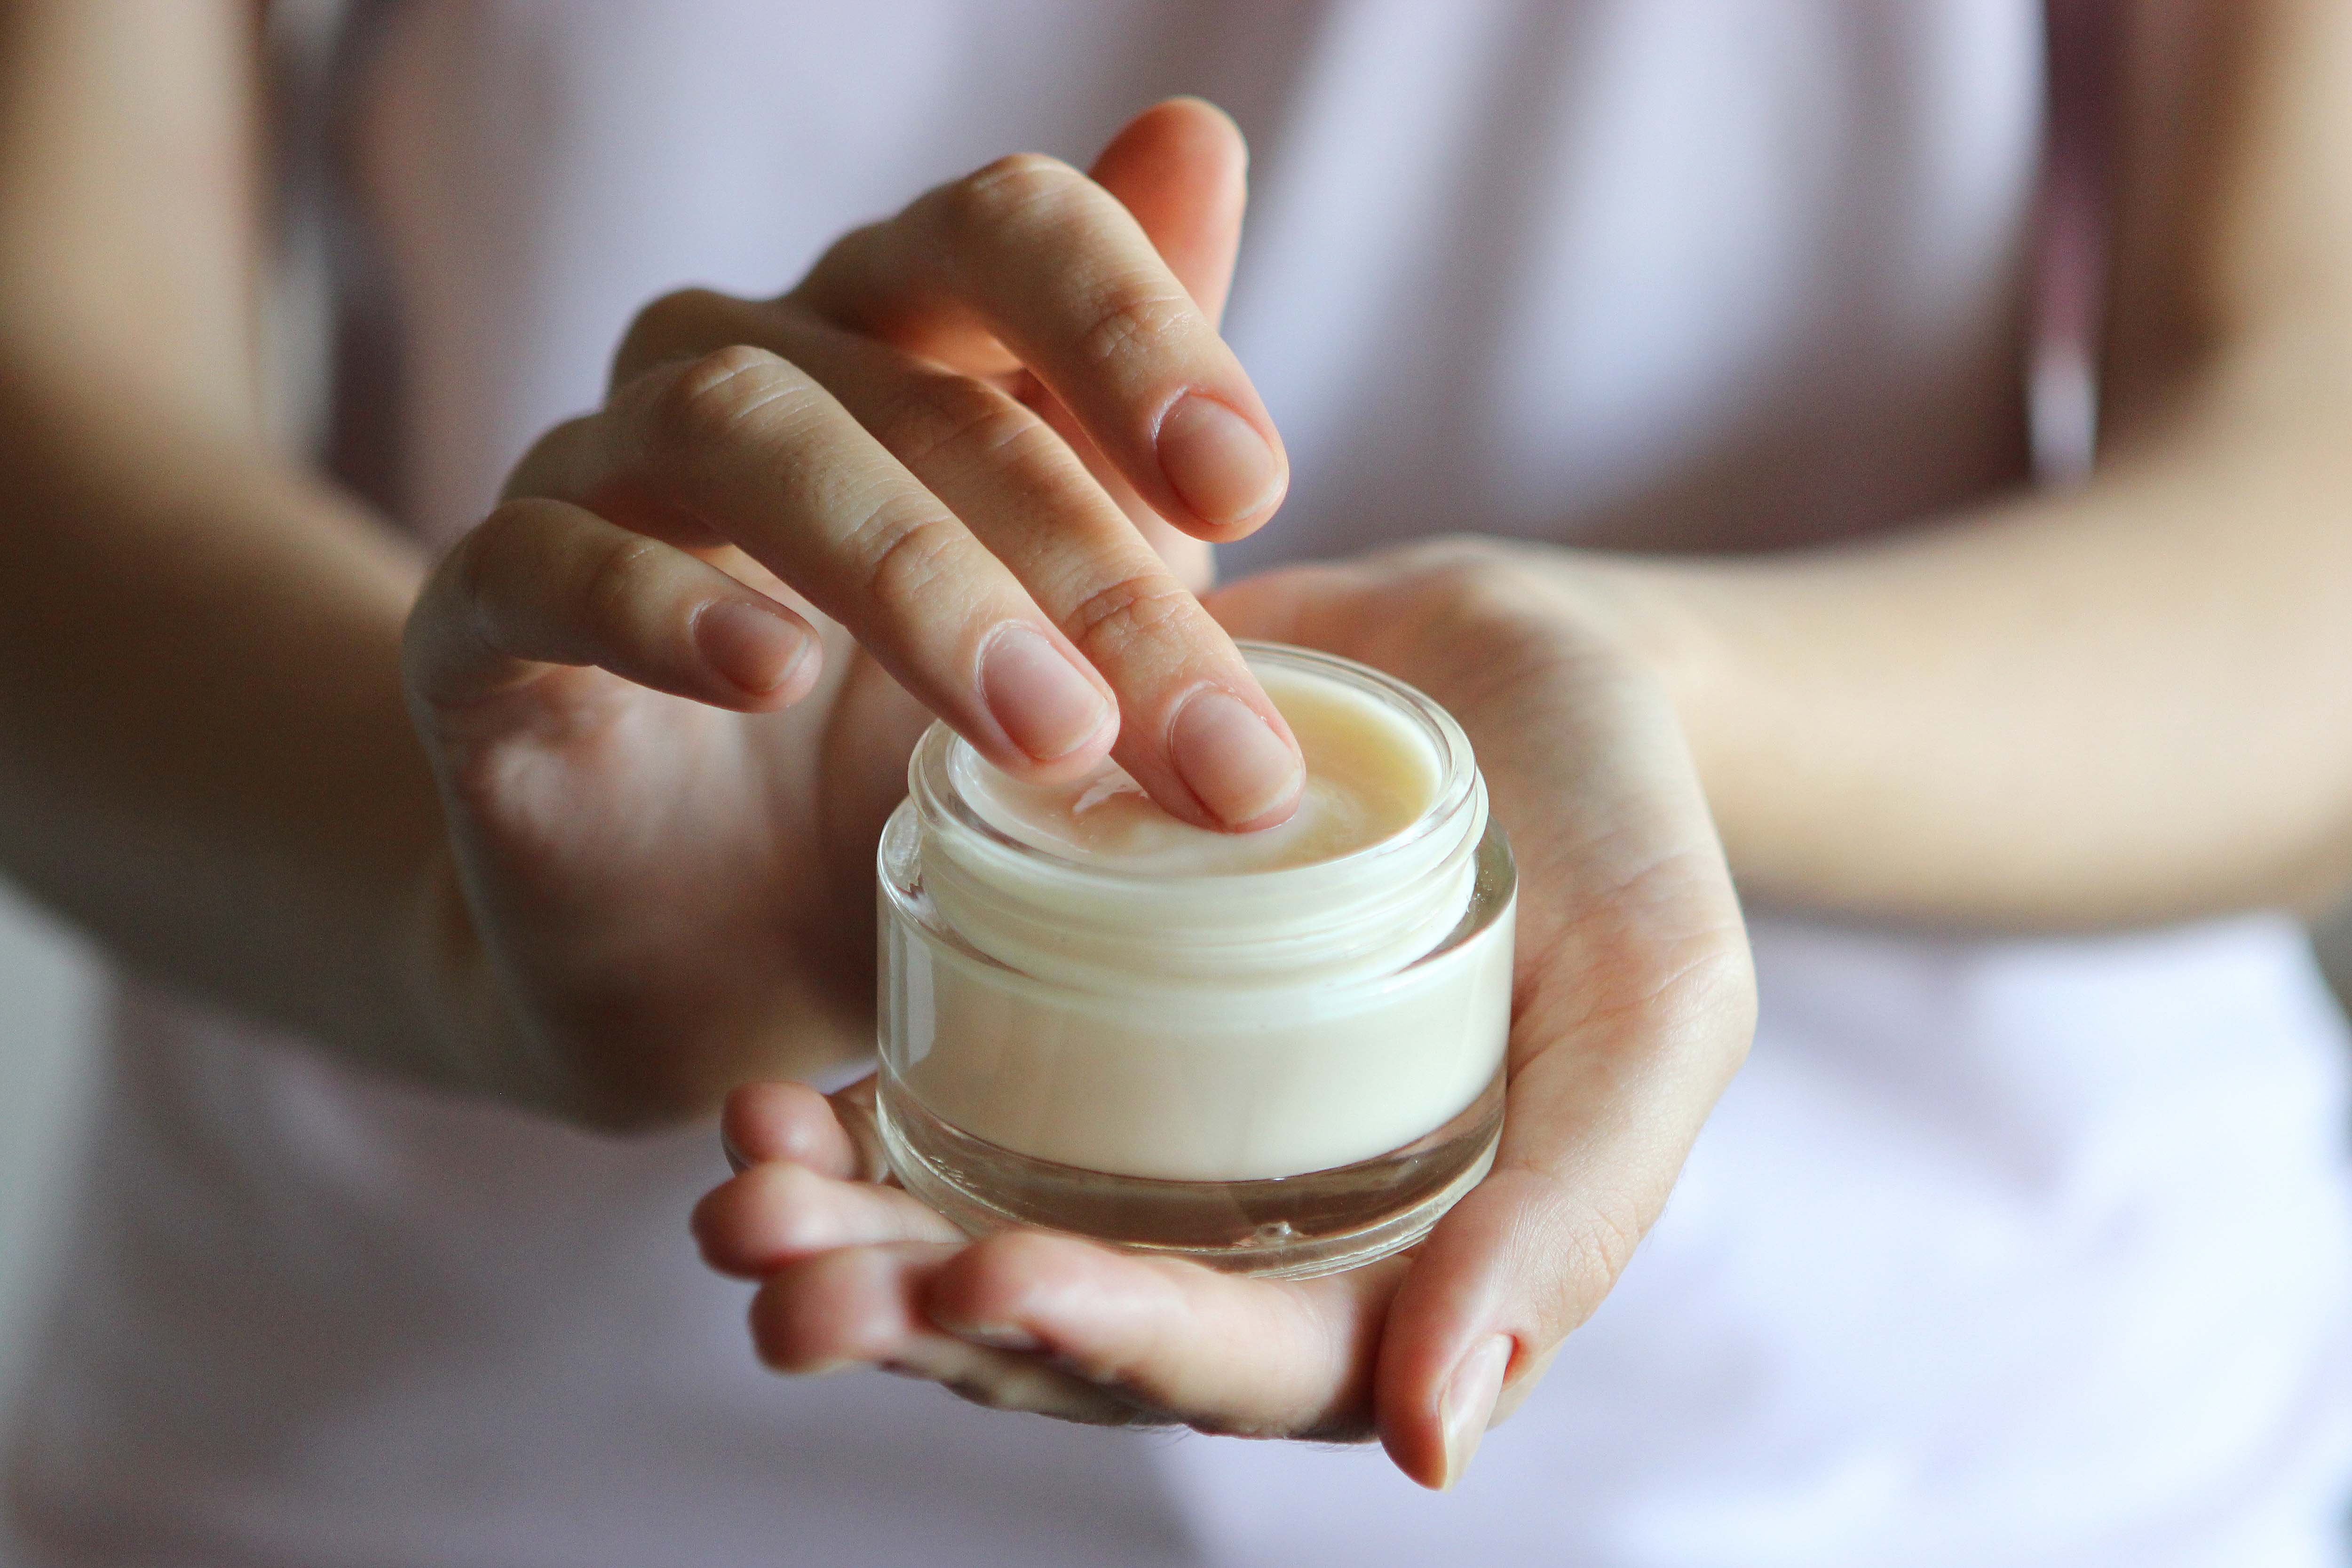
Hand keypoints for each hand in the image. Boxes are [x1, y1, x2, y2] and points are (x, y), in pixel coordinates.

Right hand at [397, 101, 1305, 1124]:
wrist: (721, 969)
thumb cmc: (907, 774)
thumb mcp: (1066, 619)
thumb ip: (1127, 413)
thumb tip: (1197, 138)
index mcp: (894, 342)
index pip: (1004, 229)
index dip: (1129, 327)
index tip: (1249, 488)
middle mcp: (742, 371)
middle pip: (917, 388)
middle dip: (1086, 567)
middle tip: (1211, 745)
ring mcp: (596, 482)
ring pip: (742, 435)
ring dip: (916, 579)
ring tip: (1048, 734)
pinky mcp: (478, 621)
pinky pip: (545, 562)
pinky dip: (660, 605)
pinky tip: (765, 672)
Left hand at [691, 541, 1755, 1486]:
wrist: (1520, 664)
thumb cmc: (1626, 834)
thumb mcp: (1655, 1005)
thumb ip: (1572, 1215)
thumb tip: (1435, 1441)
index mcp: (1393, 1266)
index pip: (1240, 1358)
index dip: (1109, 1339)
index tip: (984, 1280)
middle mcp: (1250, 1225)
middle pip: (1071, 1328)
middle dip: (919, 1315)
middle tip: (785, 1281)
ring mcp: (1151, 1130)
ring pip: (979, 1233)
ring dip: (853, 1238)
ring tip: (739, 1204)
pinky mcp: (1079, 1017)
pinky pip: (953, 1105)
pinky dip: (856, 1124)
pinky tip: (771, 1099)